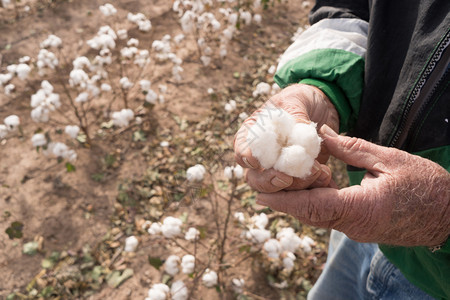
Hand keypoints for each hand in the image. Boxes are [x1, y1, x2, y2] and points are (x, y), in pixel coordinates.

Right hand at [234, 84, 338, 191]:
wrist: (325, 107)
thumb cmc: (302, 98)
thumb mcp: (296, 100)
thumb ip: (295, 116)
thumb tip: (298, 133)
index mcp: (253, 134)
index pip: (241, 149)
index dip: (245, 157)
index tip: (255, 161)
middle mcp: (263, 156)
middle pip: (255, 178)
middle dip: (268, 181)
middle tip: (285, 178)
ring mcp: (281, 169)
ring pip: (278, 189)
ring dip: (296, 185)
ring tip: (318, 170)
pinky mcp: (300, 176)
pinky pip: (302, 190)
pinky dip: (313, 186)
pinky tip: (325, 175)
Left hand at [256, 125, 449, 246]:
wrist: (447, 215)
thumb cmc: (425, 185)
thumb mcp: (390, 159)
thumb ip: (352, 148)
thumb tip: (322, 135)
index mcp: (361, 208)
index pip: (313, 206)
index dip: (285, 201)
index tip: (261, 196)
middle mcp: (353, 225)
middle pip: (309, 214)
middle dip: (283, 202)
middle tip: (259, 188)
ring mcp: (355, 229)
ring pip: (316, 217)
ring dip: (295, 203)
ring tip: (274, 187)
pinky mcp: (358, 227)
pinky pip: (328, 217)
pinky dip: (312, 204)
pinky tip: (304, 189)